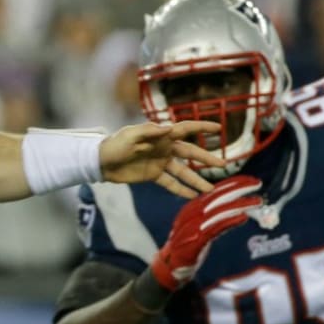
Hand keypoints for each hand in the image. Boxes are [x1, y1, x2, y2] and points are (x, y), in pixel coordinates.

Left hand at [99, 121, 224, 197]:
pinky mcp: (153, 175)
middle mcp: (164, 148)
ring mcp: (160, 162)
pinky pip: (170, 183)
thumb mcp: (130, 135)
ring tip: (210, 189)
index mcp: (161, 135)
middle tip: (223, 164)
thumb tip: (169, 128)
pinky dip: (181, 190)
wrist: (101, 162)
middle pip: (189, 153)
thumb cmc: (115, 144)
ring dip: (196, 180)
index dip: (201, 127)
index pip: (185, 129)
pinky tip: (193, 196)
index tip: (218, 128)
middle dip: (206, 158)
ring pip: (183, 171)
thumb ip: (149, 132)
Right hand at [149, 175, 262, 290]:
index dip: (233, 183)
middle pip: (216, 196)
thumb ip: (217, 216)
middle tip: (257, 184)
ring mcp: (191, 226)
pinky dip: (230, 220)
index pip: (214, 190)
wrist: (171, 266)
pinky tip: (243, 217)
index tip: (251, 180)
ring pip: (218, 210)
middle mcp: (191, 213)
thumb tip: (239, 209)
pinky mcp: (194, 240)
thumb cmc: (189, 246)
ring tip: (256, 201)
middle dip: (238, 188)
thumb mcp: (202, 226)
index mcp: (192, 207)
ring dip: (239, 204)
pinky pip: (215, 227)